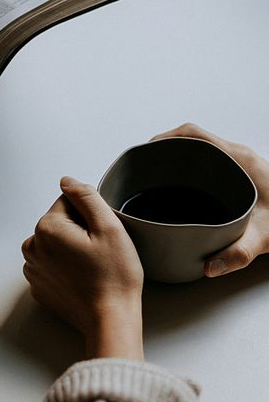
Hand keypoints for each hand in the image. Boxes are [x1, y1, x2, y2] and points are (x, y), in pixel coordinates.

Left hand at [22, 176, 143, 359]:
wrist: (110, 320)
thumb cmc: (114, 277)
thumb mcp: (108, 227)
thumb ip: (85, 196)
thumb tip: (67, 181)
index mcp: (46, 228)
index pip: (68, 202)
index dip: (90, 215)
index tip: (100, 235)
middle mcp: (32, 247)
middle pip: (60, 222)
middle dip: (79, 231)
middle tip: (99, 252)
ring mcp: (33, 269)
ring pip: (56, 243)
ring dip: (71, 248)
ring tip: (92, 267)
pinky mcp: (39, 286)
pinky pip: (52, 264)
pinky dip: (66, 267)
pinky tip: (83, 278)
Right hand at [152, 123, 268, 277]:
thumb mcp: (264, 238)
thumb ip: (237, 254)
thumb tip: (207, 267)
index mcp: (237, 159)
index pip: (192, 134)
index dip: (164, 138)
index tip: (146, 150)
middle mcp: (237, 156)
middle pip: (191, 139)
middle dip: (165, 149)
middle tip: (145, 167)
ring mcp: (240, 162)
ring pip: (200, 148)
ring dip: (178, 157)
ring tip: (157, 176)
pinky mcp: (242, 172)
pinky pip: (209, 160)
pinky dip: (191, 166)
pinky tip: (183, 188)